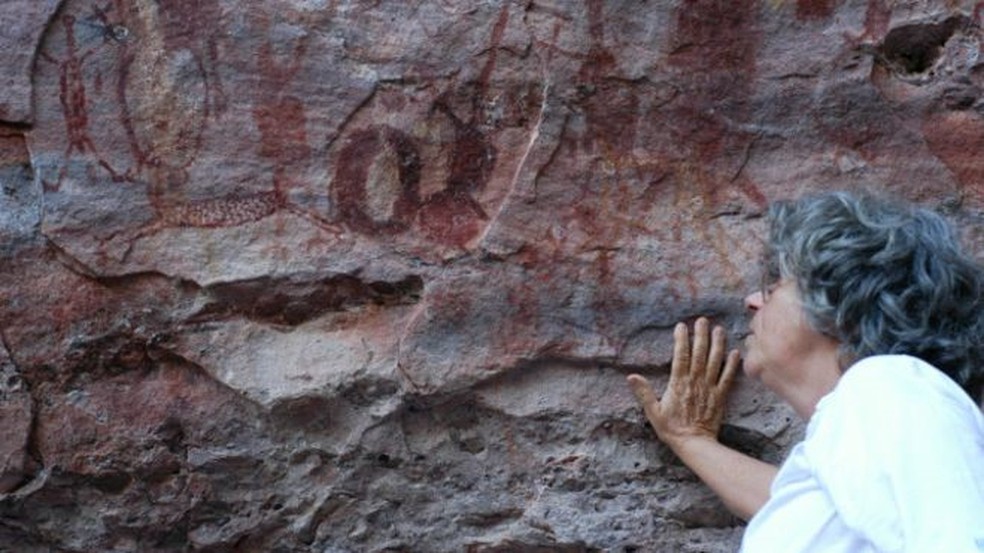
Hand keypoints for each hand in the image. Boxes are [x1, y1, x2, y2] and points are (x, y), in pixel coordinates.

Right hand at [627, 317, 739, 448]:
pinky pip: (727, 378)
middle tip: (702, 320)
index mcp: (678, 383)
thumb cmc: (671, 429)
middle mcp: (695, 382)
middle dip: (701, 335)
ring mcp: (709, 388)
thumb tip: (631, 376)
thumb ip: (643, 393)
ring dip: (717, 344)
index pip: (681, 356)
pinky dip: (732, 365)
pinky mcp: (720, 396)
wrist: (694, 444)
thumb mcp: (653, 412)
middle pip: (700, 354)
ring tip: (719, 329)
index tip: (681, 326)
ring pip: (715, 362)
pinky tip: (735, 353)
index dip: (681, 340)